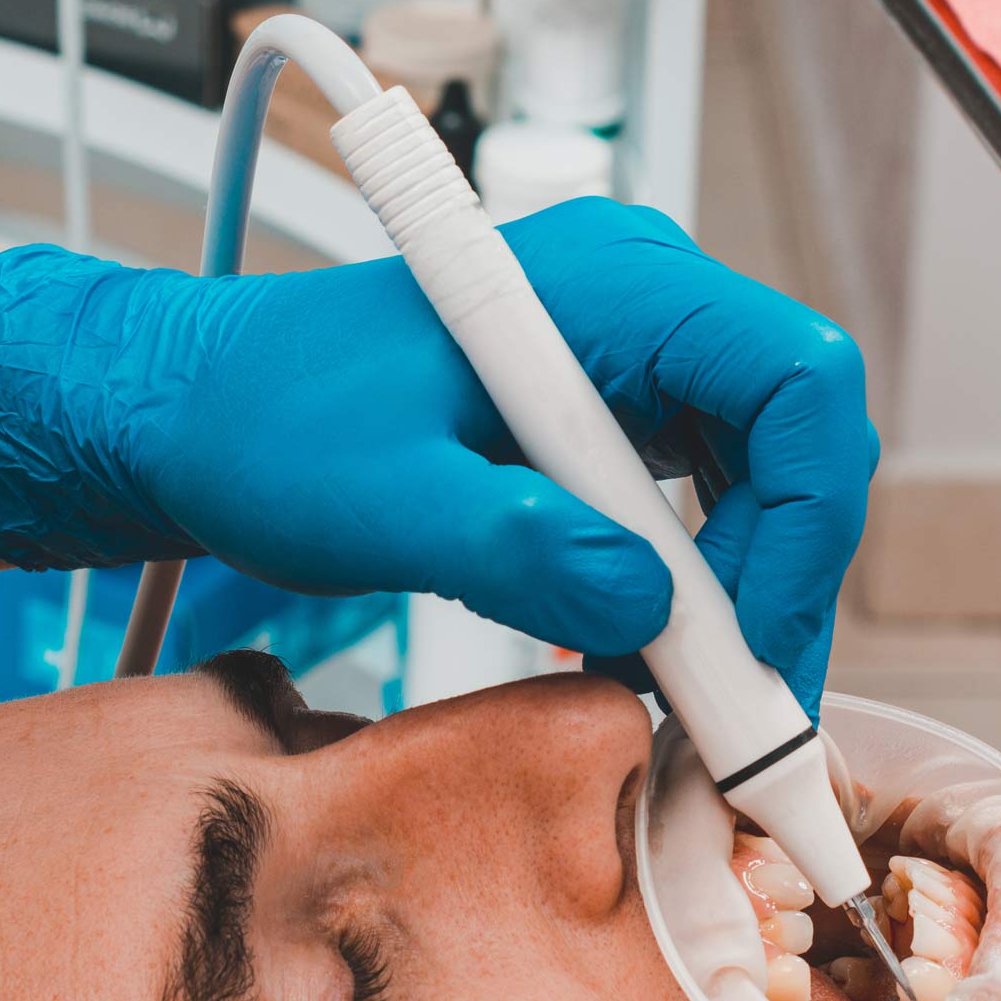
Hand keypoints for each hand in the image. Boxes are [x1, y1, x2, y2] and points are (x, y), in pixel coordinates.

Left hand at [0, 201, 876, 711]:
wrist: (197, 413)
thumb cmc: (265, 423)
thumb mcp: (379, 499)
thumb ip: (512, 546)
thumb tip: (650, 607)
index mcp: (609, 282)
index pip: (796, 377)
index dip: (803, 520)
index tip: (742, 644)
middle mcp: (641, 304)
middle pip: (797, 441)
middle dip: (782, 585)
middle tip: (734, 718)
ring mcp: (629, 358)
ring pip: (760, 483)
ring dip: (737, 603)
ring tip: (685, 710)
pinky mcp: (603, 415)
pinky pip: (694, 506)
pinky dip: (683, 595)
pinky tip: (631, 661)